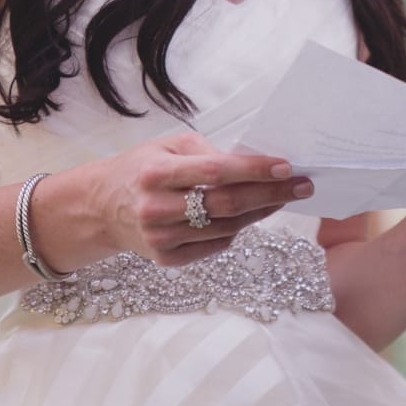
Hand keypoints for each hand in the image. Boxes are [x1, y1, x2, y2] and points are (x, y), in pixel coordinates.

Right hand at [94, 131, 312, 264]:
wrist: (102, 207)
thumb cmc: (143, 168)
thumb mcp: (167, 146)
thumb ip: (207, 152)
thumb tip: (254, 165)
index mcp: (156, 173)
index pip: (216, 172)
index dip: (254, 170)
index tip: (286, 166)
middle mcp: (157, 208)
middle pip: (227, 204)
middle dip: (271, 194)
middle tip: (303, 185)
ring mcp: (161, 239)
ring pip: (226, 228)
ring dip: (261, 212)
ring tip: (282, 198)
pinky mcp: (167, 260)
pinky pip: (215, 246)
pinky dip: (238, 230)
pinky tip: (250, 215)